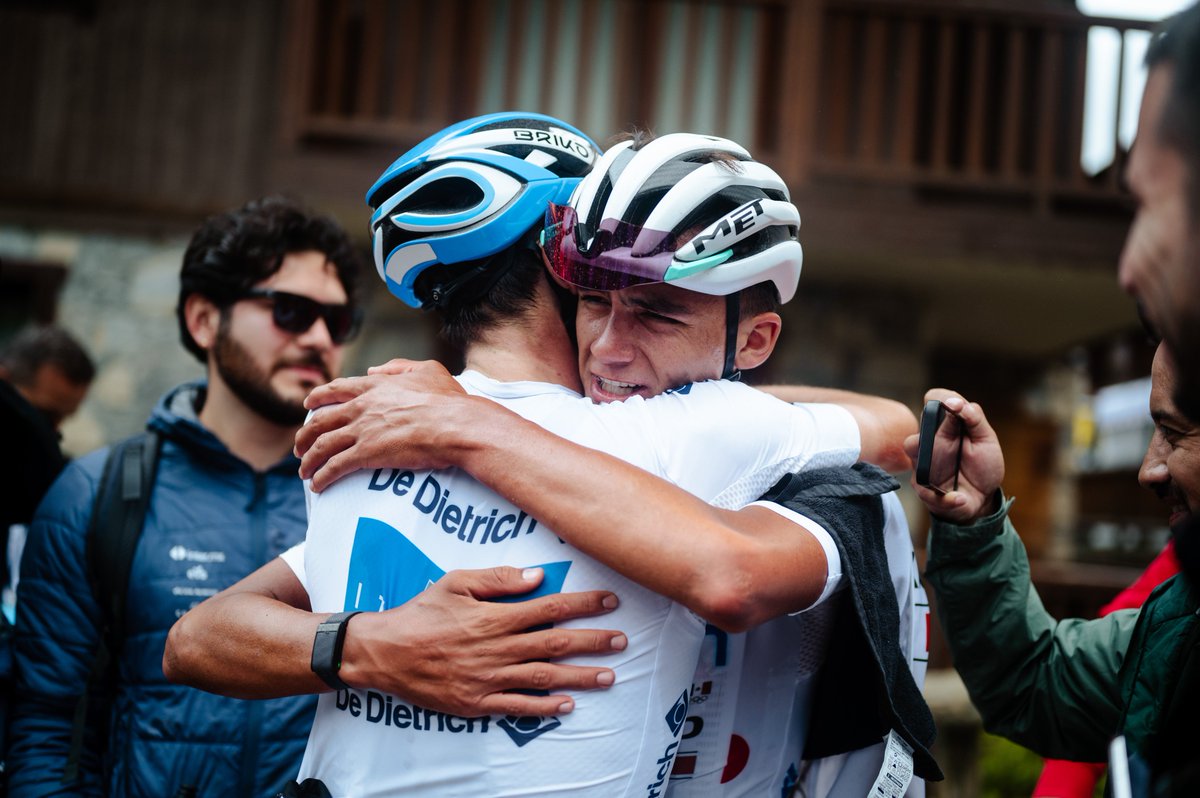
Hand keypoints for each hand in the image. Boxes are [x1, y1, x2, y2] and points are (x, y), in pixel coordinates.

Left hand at [296, 359, 482, 490]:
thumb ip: (398, 367)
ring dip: (309, 460)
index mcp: (374, 387)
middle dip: (305, 435)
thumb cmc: (448, 400)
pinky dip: (322, 477)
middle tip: (300, 446)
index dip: (317, 398)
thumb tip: (375, 371)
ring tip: (304, 470)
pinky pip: (334, 467)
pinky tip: (317, 485)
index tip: (308, 405)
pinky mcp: (366, 454)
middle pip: (321, 420)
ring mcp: (362, 431)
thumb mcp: (427, 370)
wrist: (455, 426)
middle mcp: (361, 407)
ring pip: (322, 445)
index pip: (335, 390)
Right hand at [340, 566, 625, 716]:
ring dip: (579, 678)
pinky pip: (516, 707)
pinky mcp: (477, 702)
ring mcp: (488, 678)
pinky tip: (567, 707)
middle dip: (592, 642)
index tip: (610, 602)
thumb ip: (498, 578)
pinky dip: (543, 708)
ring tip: (609, 676)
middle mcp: (497, 649)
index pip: (550, 609)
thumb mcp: (455, 582)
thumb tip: (537, 576)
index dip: (583, 605)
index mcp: (494, 617)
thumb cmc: (420, 612)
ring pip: (543, 679)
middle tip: (621, 640)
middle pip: (555, 645)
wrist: (384, 653)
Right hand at [903, 391, 1004, 523]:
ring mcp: (924, 465)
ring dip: (924, 462)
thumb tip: (962, 404)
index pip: (933, 401)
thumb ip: (975, 419)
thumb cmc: (983, 465)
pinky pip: (926, 491)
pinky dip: (946, 497)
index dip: (939, 398)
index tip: (954, 405)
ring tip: (947, 471)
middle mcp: (930, 442)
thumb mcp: (986, 440)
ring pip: (912, 456)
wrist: (984, 496)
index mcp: (945, 426)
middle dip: (924, 435)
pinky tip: (960, 498)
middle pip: (914, 432)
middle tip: (941, 439)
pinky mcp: (925, 489)